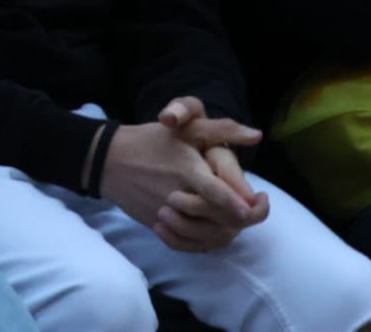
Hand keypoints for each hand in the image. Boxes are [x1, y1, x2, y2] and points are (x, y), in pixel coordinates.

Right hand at [155, 97, 269, 244]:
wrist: (108, 160)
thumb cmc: (152, 140)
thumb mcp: (187, 128)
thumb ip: (223, 130)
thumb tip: (257, 135)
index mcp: (189, 170)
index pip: (223, 197)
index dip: (248, 206)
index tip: (261, 201)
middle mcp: (179, 196)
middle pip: (221, 220)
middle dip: (241, 217)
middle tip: (252, 207)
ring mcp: (167, 214)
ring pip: (206, 235)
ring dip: (225, 229)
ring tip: (233, 216)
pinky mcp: (157, 225)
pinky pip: (186, 243)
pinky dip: (202, 240)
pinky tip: (209, 227)